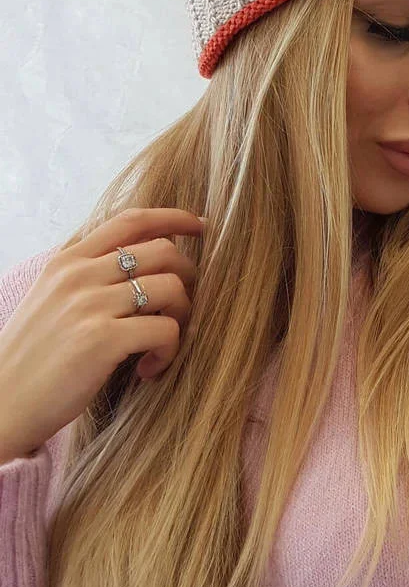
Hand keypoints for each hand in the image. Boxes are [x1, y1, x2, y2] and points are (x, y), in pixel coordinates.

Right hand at [0, 209, 204, 462]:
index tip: (200, 227)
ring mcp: (90, 305)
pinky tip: (149, 369)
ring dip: (183, 316)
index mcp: (67, 261)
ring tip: (163, 344)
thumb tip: (139, 262)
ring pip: (171, 287)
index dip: (174, 218)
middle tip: (181, 309)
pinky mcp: (102, 340)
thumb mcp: (49, 299)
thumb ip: (86, 275)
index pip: (131, 219)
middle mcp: (78, 275)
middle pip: (162, 251)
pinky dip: (169, 351)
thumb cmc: (30, 359)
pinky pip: (166, 330)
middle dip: (187, 276)